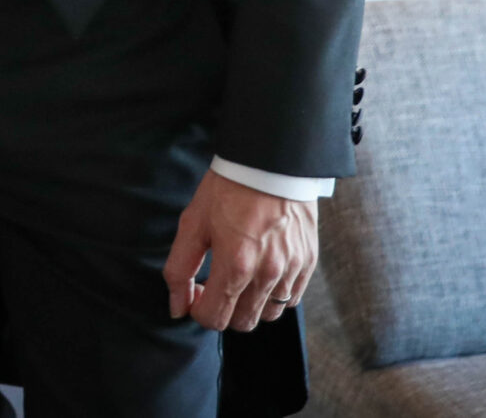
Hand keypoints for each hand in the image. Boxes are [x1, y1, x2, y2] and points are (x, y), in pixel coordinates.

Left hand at [162, 169, 318, 332]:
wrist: (270, 161)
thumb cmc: (228, 189)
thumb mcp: (192, 223)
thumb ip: (179, 269)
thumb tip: (177, 307)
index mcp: (235, 265)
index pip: (215, 318)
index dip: (198, 311)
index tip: (195, 292)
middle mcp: (268, 274)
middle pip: (242, 323)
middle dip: (223, 310)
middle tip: (215, 284)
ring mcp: (292, 270)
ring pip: (268, 314)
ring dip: (250, 304)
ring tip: (240, 275)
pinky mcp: (308, 262)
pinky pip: (291, 298)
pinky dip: (274, 294)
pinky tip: (262, 270)